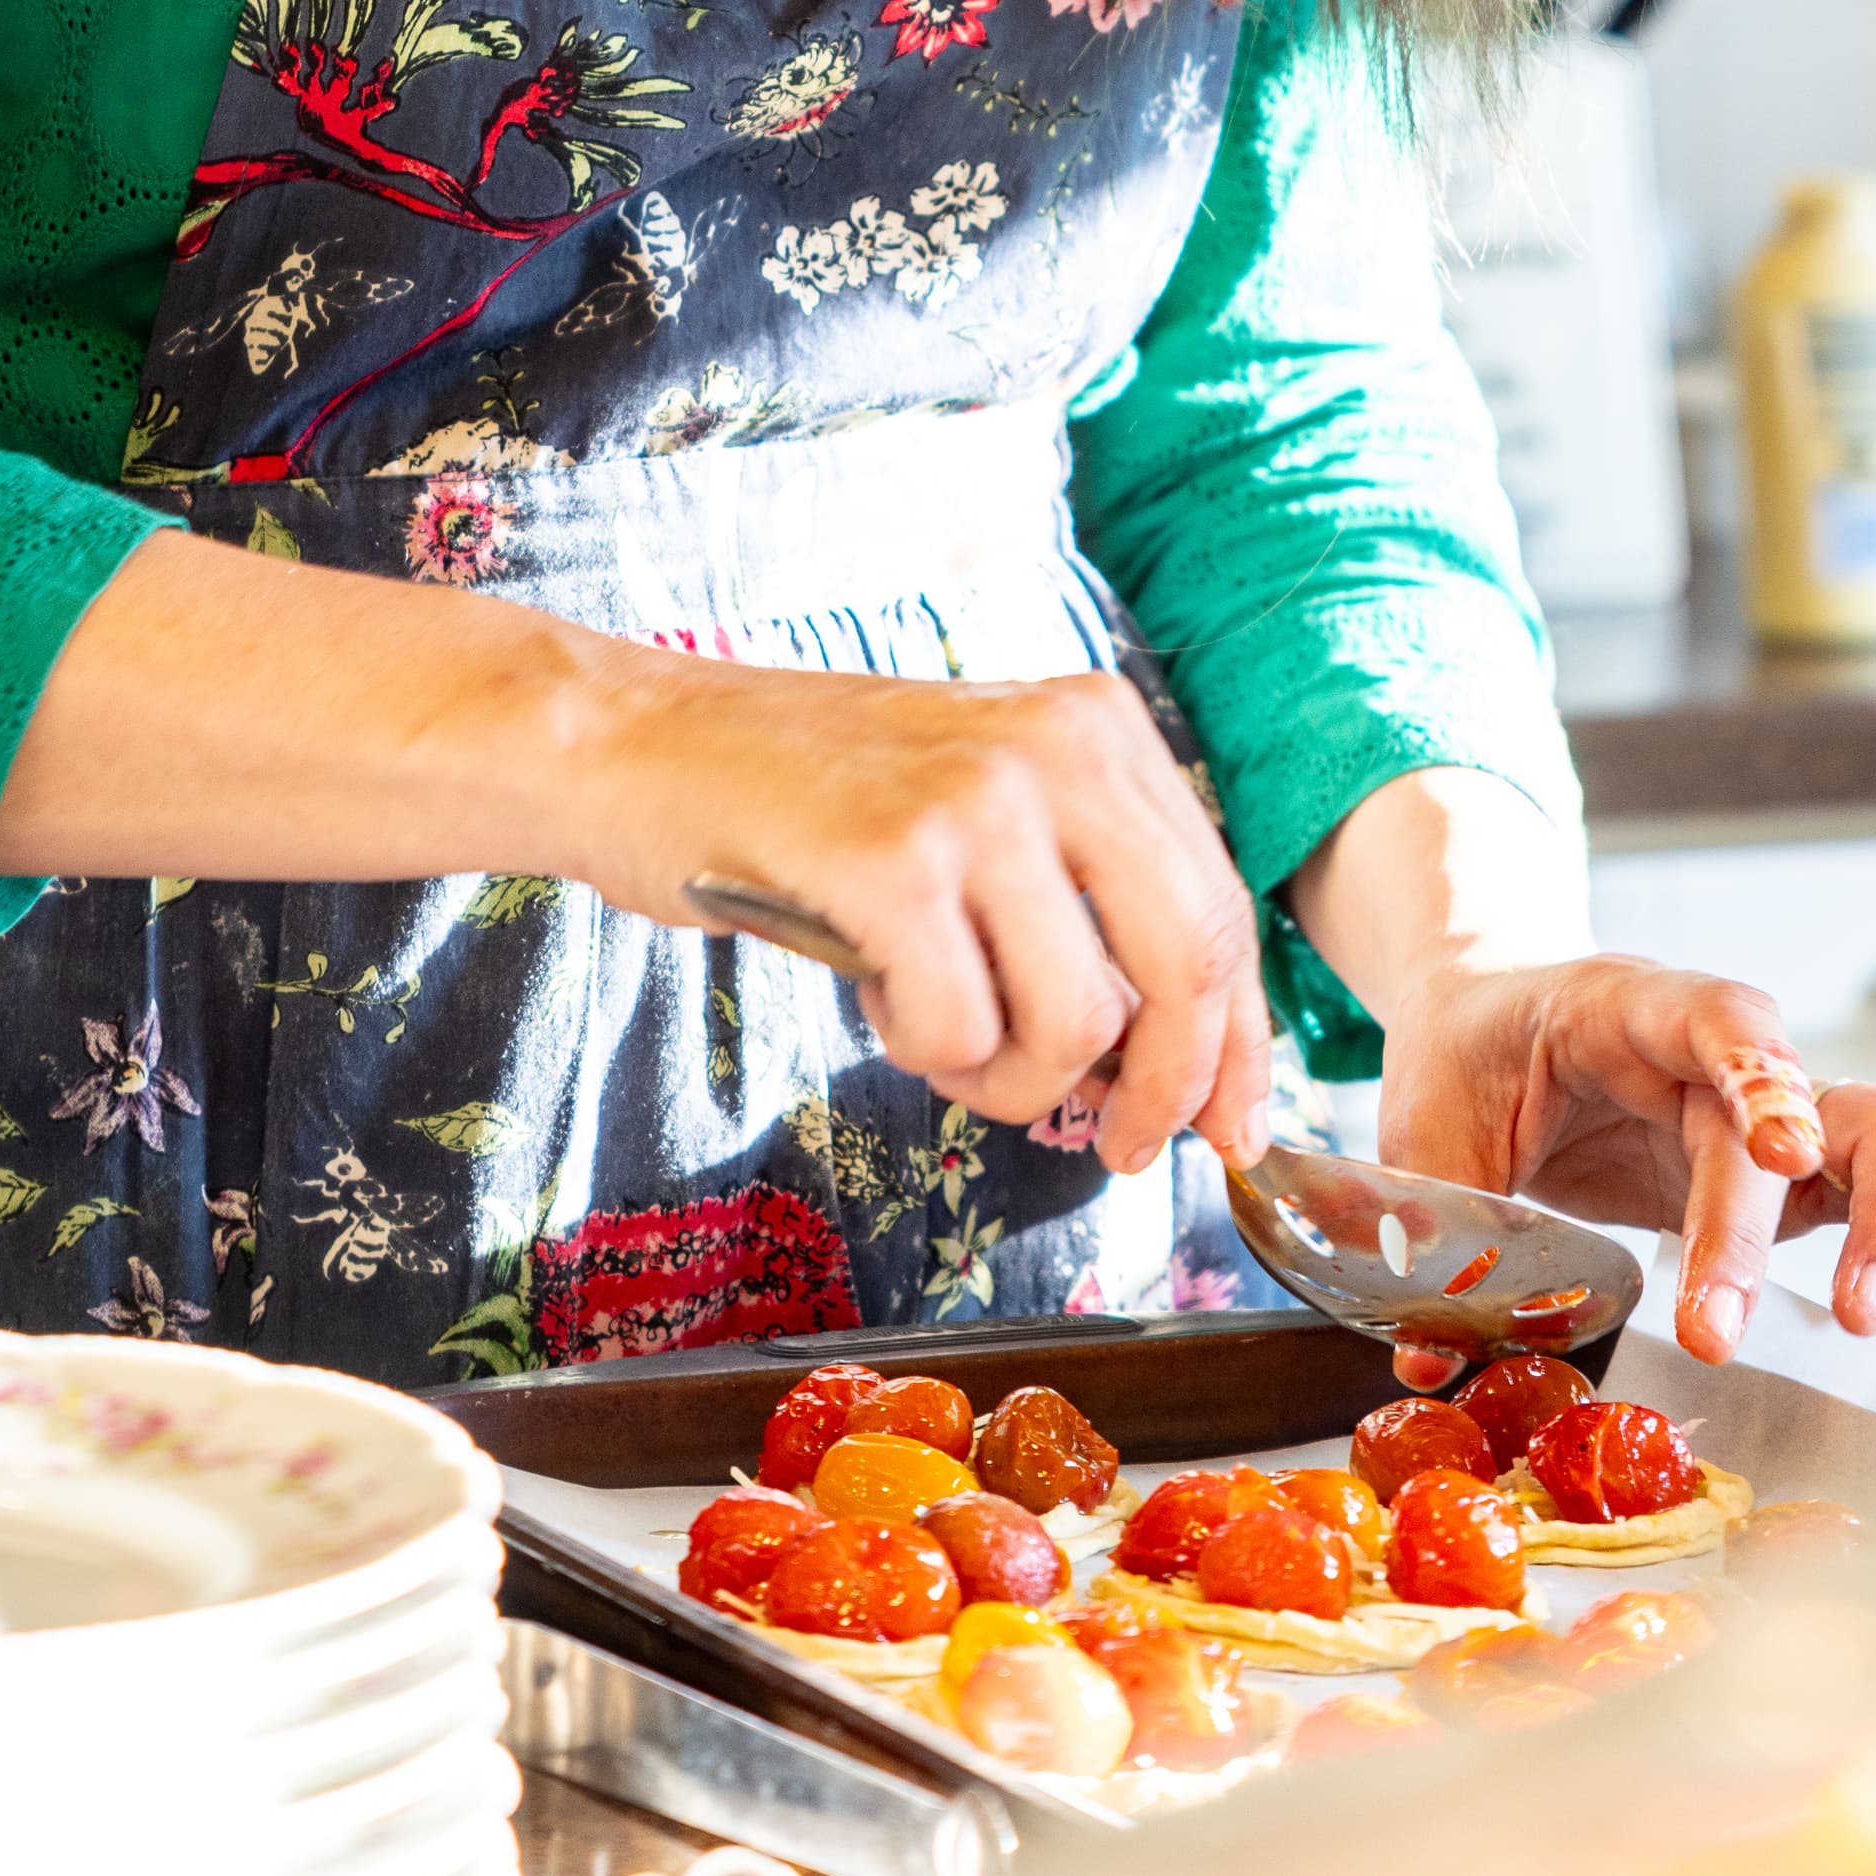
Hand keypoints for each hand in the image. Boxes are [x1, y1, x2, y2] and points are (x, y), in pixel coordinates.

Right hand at [582, 646, 1268, 1187]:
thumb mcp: (981, 810)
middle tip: (1115, 1148)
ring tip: (936, 1033)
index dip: (1237, 1042)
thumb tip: (1181, 1071)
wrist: (638, 745)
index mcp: (1097, 727)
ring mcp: (976, 798)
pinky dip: (921, 1048)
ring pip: (1076, 1024)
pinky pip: (962, 1032)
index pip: (1218, 908)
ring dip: (1007, 1079)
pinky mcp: (893, 860)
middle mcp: (1058, 745)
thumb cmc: (808, 804)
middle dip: (1161, 1091)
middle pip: (1187, 969)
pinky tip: (874, 991)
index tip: (1230, 1128)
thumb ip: (1083, 905)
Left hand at [1374, 950, 1875, 1371]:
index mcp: (1622, 1009)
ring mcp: (1758, 1109)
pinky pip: (1860, 1190)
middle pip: (1786, 1110)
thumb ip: (1435, 1226)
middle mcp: (1714, 1051)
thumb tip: (1430, 1357)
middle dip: (1753, 1230)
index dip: (1758, 1073)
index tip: (1779, 1155)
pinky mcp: (1777, 1175)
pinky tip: (1854, 1311)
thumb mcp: (1425, 1126)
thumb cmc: (1467, 1058)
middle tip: (1713, 1334)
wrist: (1488, 1021)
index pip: (1715, 1014)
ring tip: (1862, 1315)